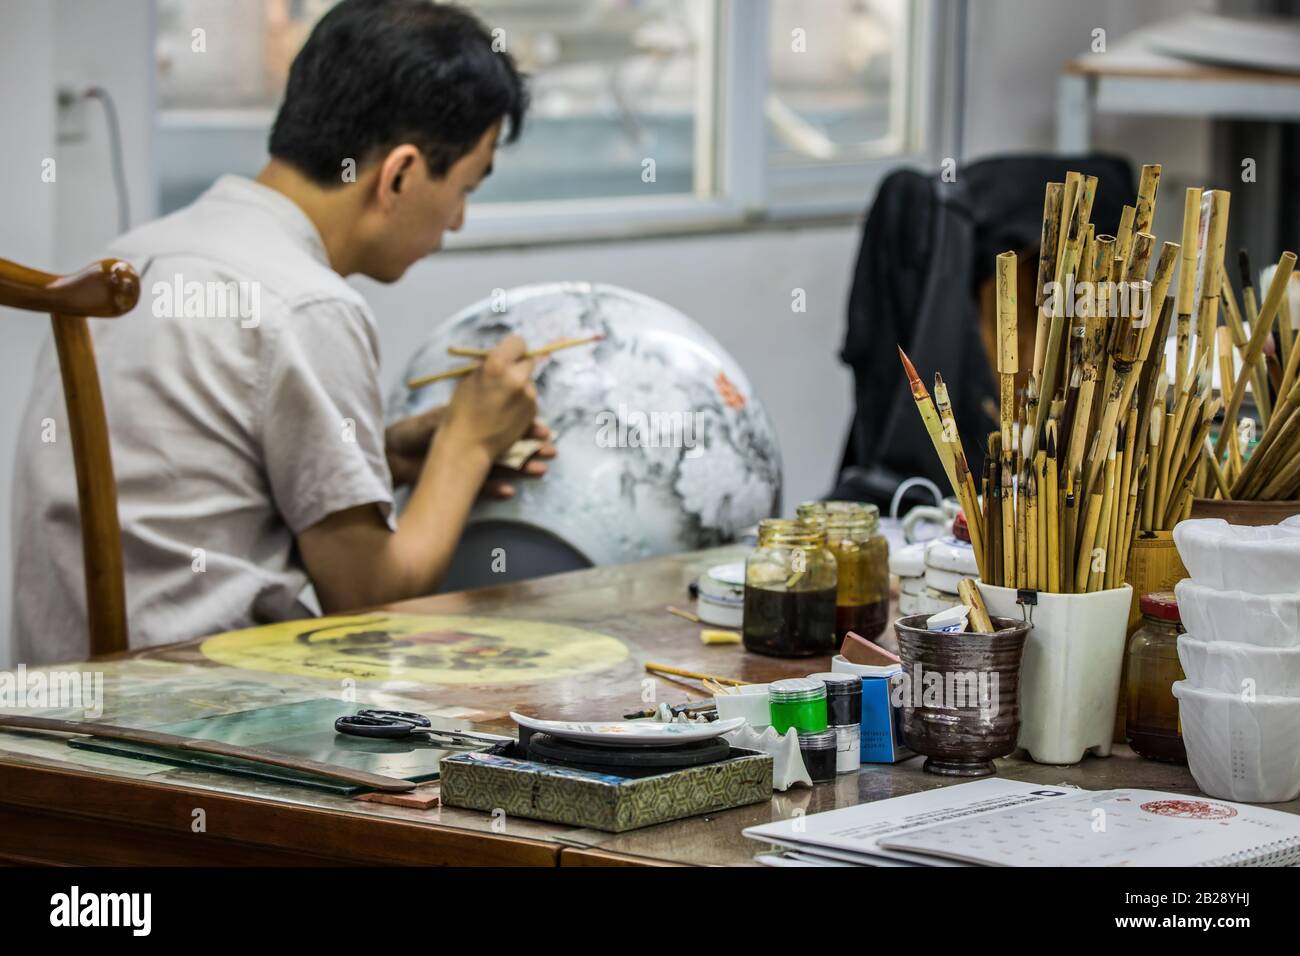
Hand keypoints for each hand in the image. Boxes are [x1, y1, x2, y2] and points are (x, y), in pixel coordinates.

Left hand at [387, 407, 555, 496]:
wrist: (389, 458)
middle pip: (509, 445)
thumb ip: (451, 418)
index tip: (542, 427)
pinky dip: (495, 488)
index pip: (504, 422)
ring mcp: (469, 464)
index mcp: (471, 425)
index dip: (524, 424)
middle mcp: (474, 445)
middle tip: (552, 449)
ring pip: (502, 466)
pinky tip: (509, 491)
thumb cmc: (408, 434)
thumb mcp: (431, 421)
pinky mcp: (460, 482)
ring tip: (541, 470)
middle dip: (532, 447)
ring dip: (522, 468)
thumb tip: (472, 411)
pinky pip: (481, 486)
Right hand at [440, 334, 538, 463]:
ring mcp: (528, 395)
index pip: (518, 342)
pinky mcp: (533, 410)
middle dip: (518, 365)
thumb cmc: (461, 410)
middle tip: (506, 374)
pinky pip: (530, 397)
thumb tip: (504, 353)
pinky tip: (507, 410)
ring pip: (529, 380)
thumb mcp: (469, 378)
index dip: (513, 347)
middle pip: (528, 360)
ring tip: (501, 398)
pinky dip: (522, 400)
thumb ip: (489, 364)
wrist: (467, 445)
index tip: (509, 353)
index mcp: (497, 364)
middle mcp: (517, 377)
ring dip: (520, 384)